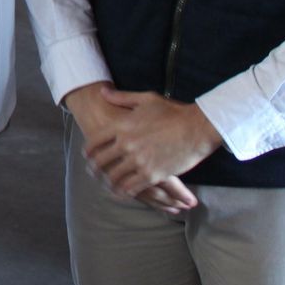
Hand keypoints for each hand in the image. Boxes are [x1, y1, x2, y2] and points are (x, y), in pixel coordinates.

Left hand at [64, 83, 198, 213]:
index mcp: (122, 126)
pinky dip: (124, 191)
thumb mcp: (146, 99)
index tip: (87, 156)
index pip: (95, 142)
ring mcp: (139, 161)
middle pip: (101, 161)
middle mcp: (127, 144)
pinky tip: (123, 192)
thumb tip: (102, 92)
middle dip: (94, 169)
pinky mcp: (152, 174)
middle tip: (93, 173)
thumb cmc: (173, 111)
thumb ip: (121, 97)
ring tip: (106, 184)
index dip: (88, 151)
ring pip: (114, 177)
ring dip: (108, 182)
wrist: (197, 128)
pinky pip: (131, 187)